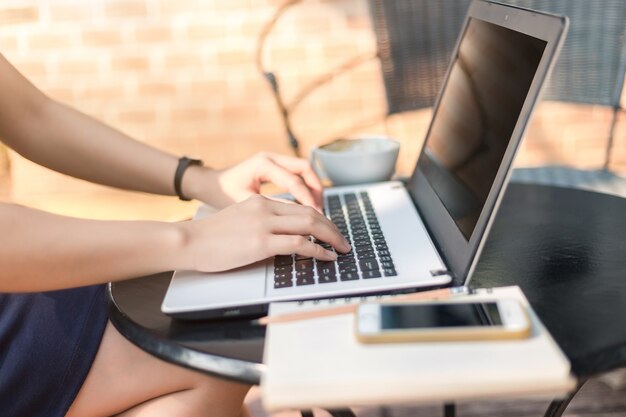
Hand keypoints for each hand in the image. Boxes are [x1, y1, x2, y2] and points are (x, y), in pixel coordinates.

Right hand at [175, 194, 350, 272]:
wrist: (188, 241)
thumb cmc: (210, 238)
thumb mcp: (239, 221)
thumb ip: (261, 223)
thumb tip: (284, 237)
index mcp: (261, 203)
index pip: (299, 207)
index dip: (320, 219)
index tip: (329, 230)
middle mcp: (265, 209)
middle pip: (310, 213)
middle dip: (332, 228)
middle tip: (343, 241)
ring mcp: (264, 225)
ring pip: (310, 225)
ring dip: (331, 238)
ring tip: (342, 249)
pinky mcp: (260, 243)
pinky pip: (299, 244)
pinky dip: (318, 251)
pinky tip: (326, 257)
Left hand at [183, 152, 322, 209]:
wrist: (206, 184)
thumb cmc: (220, 195)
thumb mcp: (245, 204)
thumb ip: (271, 209)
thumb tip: (296, 221)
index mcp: (262, 164)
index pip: (295, 182)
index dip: (308, 202)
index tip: (316, 219)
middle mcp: (270, 157)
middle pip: (306, 169)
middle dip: (317, 192)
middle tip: (322, 214)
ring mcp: (272, 159)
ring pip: (304, 170)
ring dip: (313, 189)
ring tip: (318, 210)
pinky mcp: (273, 166)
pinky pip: (296, 173)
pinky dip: (305, 187)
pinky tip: (306, 206)